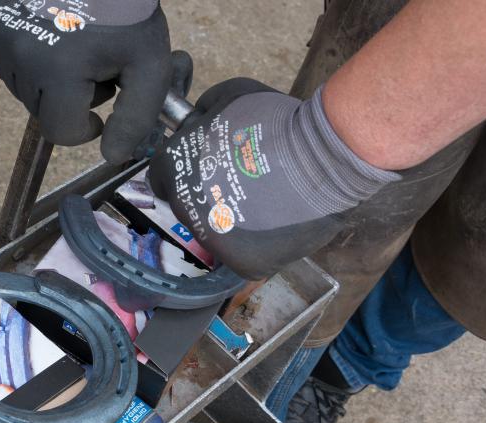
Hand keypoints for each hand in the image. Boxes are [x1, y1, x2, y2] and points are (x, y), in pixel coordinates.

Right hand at [0, 0, 171, 163]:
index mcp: (58, 71)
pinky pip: (11, 69)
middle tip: (98, 65)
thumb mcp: (148, 65)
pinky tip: (57, 41)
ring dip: (54, 84)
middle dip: (74, 100)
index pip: (61, 132)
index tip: (106, 99)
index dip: (87, 126)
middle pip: (44, 113)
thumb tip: (112, 157)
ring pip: (27, 92)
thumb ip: (135, 117)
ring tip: (79, 50)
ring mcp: (4, 39)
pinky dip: (34, 66)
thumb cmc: (128, 12)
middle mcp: (22, 58)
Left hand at [148, 79, 400, 278]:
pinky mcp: (244, 262)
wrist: (323, 156)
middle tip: (240, 180)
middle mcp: (186, 209)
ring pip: (215, 231)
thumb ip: (202, 111)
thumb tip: (194, 122)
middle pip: (188, 204)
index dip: (185, 168)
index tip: (207, 165)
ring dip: (231, 219)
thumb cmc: (276, 121)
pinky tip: (275, 222)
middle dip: (208, 192)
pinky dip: (257, 240)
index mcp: (173, 170)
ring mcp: (213, 240)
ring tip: (263, 200)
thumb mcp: (229, 95)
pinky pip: (244, 252)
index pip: (162, 176)